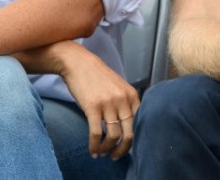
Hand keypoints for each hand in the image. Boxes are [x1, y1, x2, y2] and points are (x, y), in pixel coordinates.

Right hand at [55, 43, 139, 159]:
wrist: (79, 63)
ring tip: (101, 153)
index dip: (134, 140)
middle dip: (123, 150)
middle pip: (129, 134)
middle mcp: (123, 100)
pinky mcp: (93, 107)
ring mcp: (108, 103)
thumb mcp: (118, 87)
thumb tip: (128, 127)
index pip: (140, 124)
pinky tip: (93, 151)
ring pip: (114, 136)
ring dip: (107, 149)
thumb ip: (126, 103)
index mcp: (132, 95)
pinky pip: (97, 133)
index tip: (126, 147)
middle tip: (115, 156)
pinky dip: (95, 146)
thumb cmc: (97, 76)